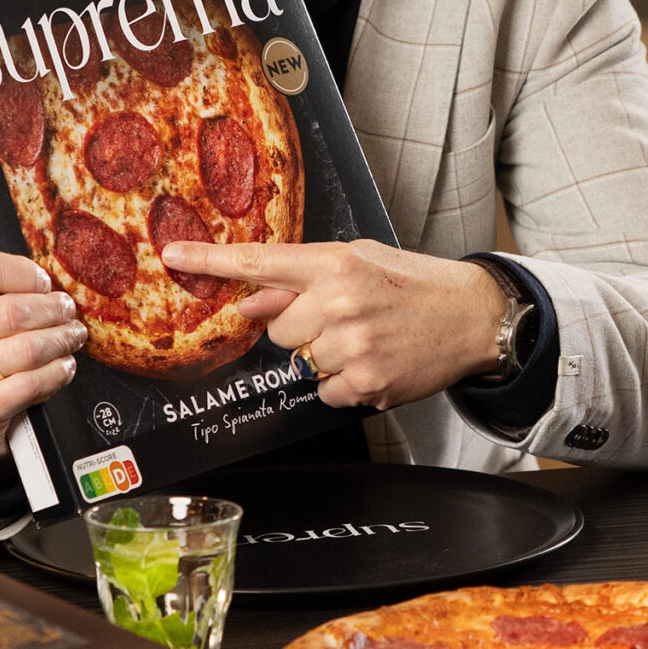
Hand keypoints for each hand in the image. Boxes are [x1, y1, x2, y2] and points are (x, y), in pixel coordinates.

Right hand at [0, 251, 85, 458]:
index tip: (44, 284)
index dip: (27, 274)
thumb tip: (49, 280)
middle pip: (11, 312)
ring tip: (70, 337)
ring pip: (25, 350)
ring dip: (60, 341)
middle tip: (67, 312)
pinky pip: (27, 385)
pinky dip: (56, 373)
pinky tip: (62, 366)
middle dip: (53, 310)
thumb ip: (1, 286)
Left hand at [162, 239, 506, 411]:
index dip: (210, 262)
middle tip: (347, 319)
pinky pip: (325, 390)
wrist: (475, 315)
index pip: (261, 263)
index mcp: (337, 264)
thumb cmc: (418, 284)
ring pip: (301, 362)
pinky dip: (346, 383)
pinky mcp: (366, 381)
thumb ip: (302, 281)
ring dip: (327, 356)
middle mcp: (340, 302)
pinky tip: (377, 362)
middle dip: (304, 328)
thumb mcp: (362, 263)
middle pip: (278, 330)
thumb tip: (249, 302)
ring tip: (370, 339)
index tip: (172, 257)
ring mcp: (352, 345)